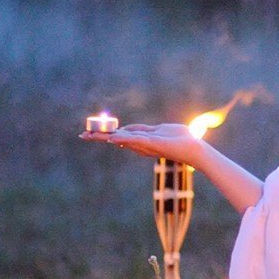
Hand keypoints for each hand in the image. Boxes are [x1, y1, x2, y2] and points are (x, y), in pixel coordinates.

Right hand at [85, 123, 207, 160]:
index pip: (119, 136)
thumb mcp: (160, 130)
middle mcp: (141, 145)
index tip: (89, 133)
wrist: (195, 148)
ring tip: (90, 135)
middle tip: (83, 135)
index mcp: (142, 141)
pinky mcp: (154, 143)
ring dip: (106, 137)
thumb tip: (130, 129)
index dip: (104, 134)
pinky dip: (123, 138)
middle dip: (99, 136)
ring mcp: (146, 145)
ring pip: (122, 139)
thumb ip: (145, 130)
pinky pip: (136, 140)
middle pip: (116, 139)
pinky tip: (112, 138)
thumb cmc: (181, 140)